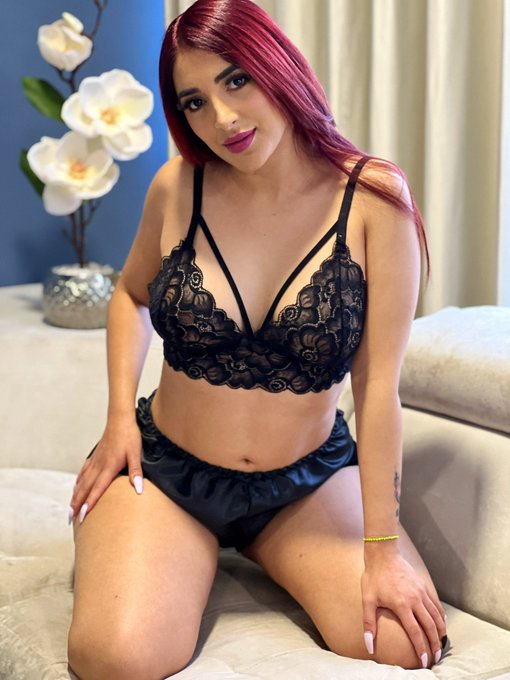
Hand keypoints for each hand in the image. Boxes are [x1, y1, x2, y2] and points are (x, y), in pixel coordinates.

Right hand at [69, 416, 142, 524]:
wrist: (120, 419)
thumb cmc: (129, 436)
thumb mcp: (135, 454)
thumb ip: (135, 472)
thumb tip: (138, 489)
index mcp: (108, 467)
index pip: (97, 490)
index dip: (89, 504)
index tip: (82, 517)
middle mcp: (98, 466)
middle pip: (85, 489)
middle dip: (77, 505)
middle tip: (70, 519)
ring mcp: (95, 461)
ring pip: (82, 482)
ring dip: (75, 496)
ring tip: (70, 509)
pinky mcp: (95, 456)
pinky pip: (83, 472)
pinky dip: (78, 482)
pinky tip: (76, 487)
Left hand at [361, 550, 446, 667]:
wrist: (383, 554)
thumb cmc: (374, 576)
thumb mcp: (368, 600)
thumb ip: (369, 623)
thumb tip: (368, 645)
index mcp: (402, 605)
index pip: (415, 632)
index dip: (421, 648)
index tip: (424, 661)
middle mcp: (415, 599)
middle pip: (430, 626)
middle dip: (435, 643)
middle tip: (436, 657)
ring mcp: (421, 591)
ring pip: (436, 615)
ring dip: (440, 631)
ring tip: (442, 643)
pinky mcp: (423, 585)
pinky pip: (436, 603)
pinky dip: (441, 615)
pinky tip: (442, 622)